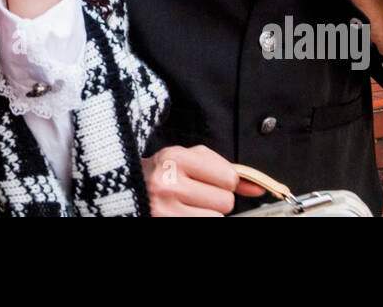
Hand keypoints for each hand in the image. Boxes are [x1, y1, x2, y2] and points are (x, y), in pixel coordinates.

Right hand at [141, 145, 267, 216]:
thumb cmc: (163, 172)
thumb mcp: (189, 160)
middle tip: (195, 193)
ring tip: (188, 204)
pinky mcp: (165, 223)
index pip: (228, 178)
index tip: (209, 180)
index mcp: (175, 158)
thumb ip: (224, 170)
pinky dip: (199, 219)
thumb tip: (257, 188)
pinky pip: (205, 225)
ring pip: (216, 218)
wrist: (125, 188)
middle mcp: (168, 183)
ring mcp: (164, 209)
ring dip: (208, 213)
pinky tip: (184, 213)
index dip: (225, 181)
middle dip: (216, 199)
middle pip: (225, 202)